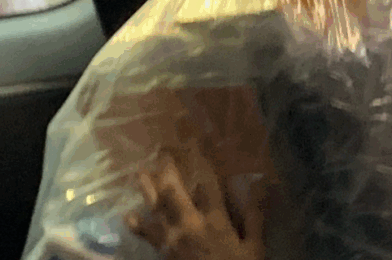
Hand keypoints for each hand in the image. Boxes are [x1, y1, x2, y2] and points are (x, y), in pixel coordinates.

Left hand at [127, 151, 266, 259]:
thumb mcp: (255, 248)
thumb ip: (255, 216)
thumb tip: (262, 184)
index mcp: (216, 221)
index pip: (208, 185)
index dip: (202, 162)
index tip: (196, 142)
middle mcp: (190, 225)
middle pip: (175, 191)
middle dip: (168, 170)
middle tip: (162, 152)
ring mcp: (173, 240)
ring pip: (156, 208)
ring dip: (147, 189)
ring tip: (140, 172)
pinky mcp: (164, 254)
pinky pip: (148, 236)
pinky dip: (138, 225)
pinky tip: (129, 216)